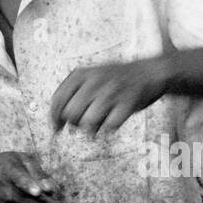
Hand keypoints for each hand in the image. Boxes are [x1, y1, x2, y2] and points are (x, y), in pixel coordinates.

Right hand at [0, 151, 56, 202]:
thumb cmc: (6, 164)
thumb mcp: (22, 159)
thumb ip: (38, 172)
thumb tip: (50, 189)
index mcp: (11, 172)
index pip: (20, 180)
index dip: (29, 186)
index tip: (37, 192)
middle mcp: (7, 191)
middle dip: (48, 202)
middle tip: (49, 193)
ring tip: (32, 191)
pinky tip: (24, 196)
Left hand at [50, 57, 168, 134]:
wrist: (148, 72)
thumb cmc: (116, 78)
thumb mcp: (90, 76)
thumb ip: (72, 94)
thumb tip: (56, 124)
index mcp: (82, 73)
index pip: (58, 99)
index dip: (54, 117)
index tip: (57, 128)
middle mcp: (94, 81)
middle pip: (71, 114)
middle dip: (74, 123)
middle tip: (83, 123)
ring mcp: (111, 92)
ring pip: (87, 123)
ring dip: (90, 129)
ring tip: (97, 125)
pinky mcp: (127, 104)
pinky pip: (109, 127)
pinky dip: (108, 129)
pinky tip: (111, 122)